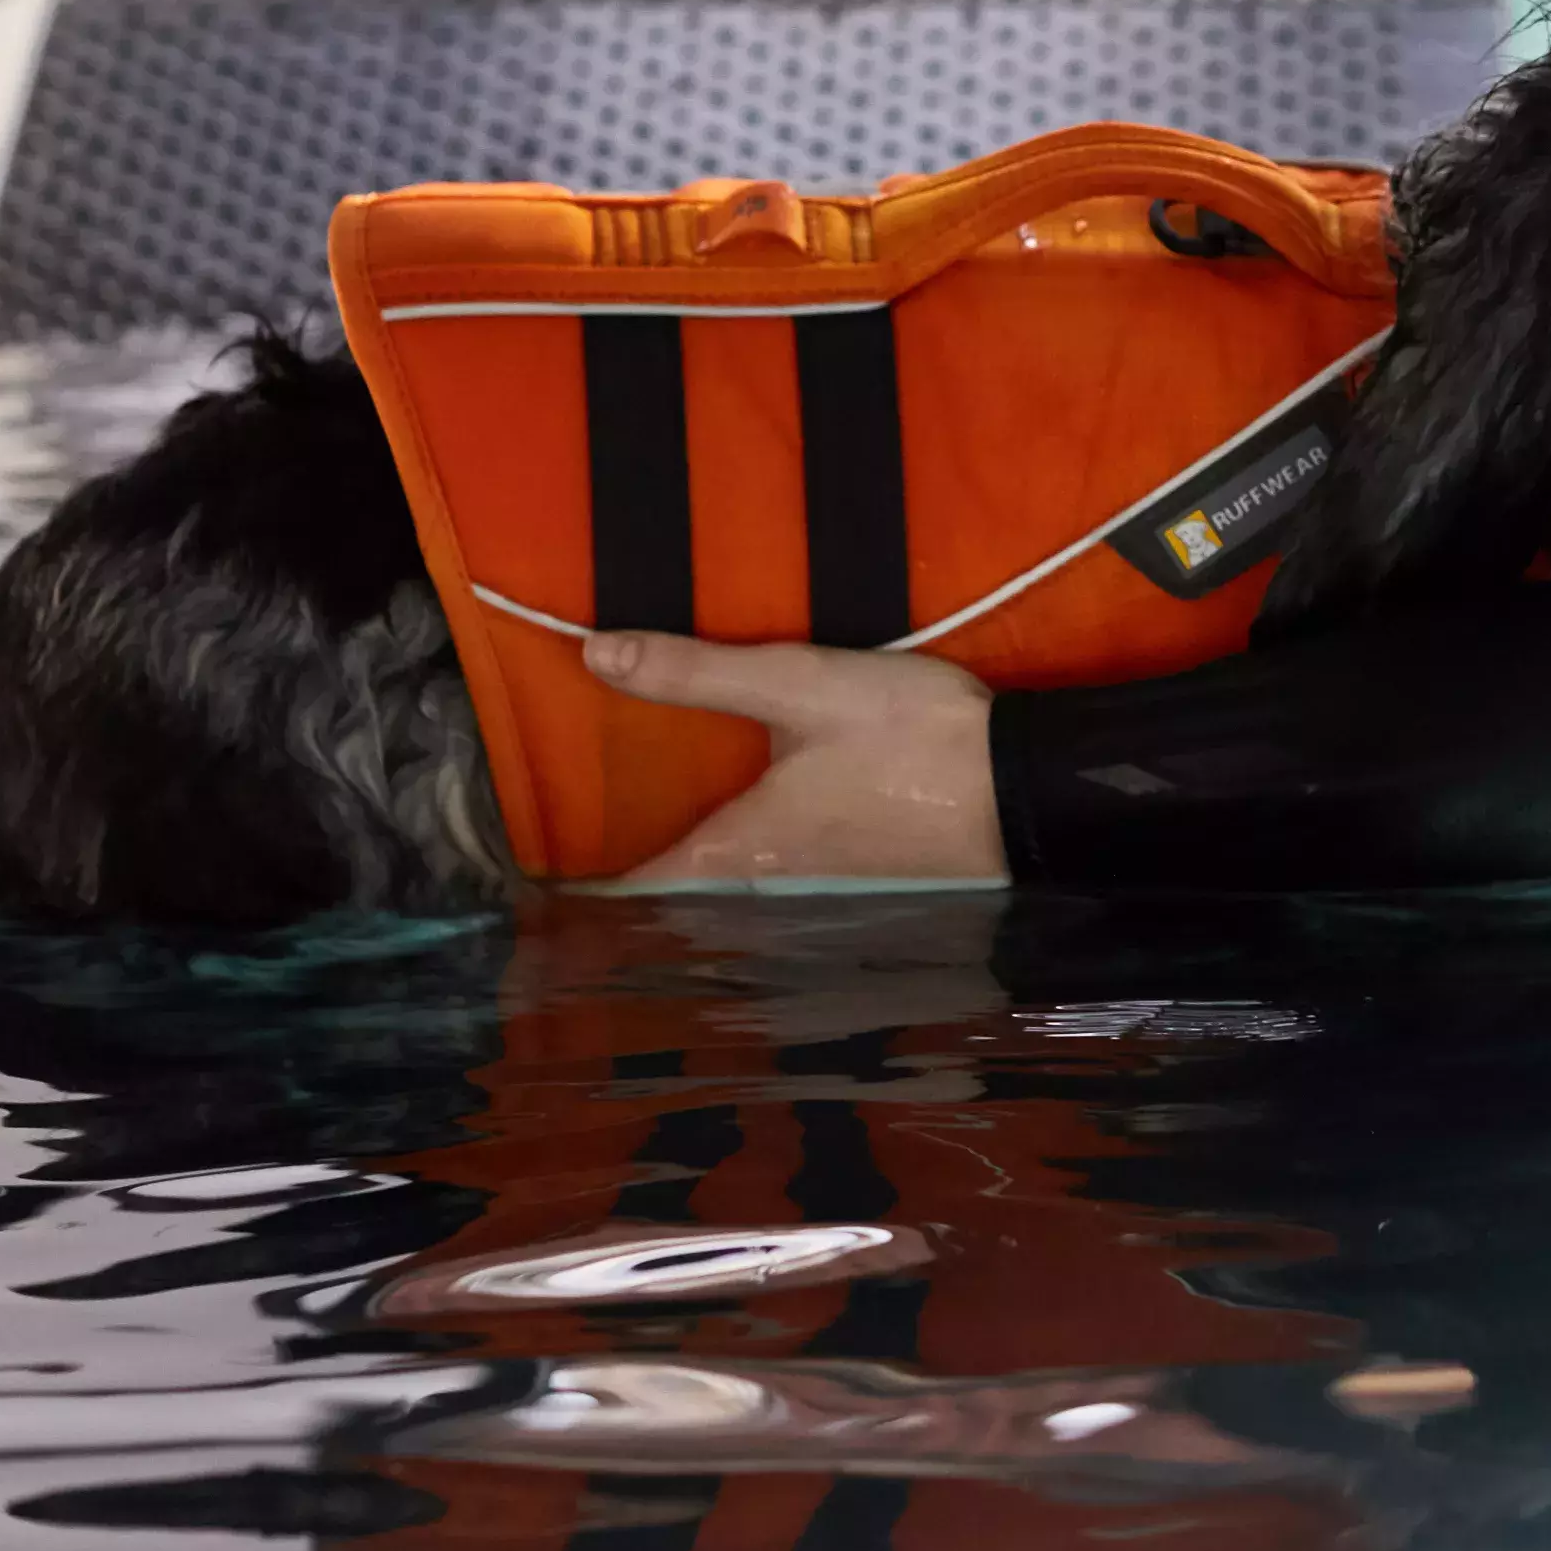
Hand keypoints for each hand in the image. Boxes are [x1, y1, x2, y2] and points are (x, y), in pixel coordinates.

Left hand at [579, 633, 1008, 883]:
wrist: (1028, 789)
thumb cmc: (908, 741)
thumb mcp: (800, 685)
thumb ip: (697, 672)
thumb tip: (592, 653)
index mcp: (734, 851)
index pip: (627, 893)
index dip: (570, 891)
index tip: (522, 874)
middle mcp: (762, 885)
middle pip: (671, 896)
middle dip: (622, 872)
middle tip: (573, 833)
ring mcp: (811, 888)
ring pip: (720, 887)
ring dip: (681, 859)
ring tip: (642, 815)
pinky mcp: (852, 876)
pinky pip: (765, 872)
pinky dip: (733, 848)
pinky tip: (740, 804)